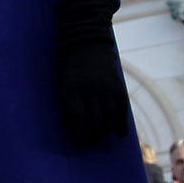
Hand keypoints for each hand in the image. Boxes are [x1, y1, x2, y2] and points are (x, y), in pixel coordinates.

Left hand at [55, 0, 130, 147]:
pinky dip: (120, 125)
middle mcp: (89, 92)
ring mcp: (106, 89)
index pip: (77, 122)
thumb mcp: (61, 82)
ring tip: (102, 136)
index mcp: (71, 91)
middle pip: (94, 124)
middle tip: (91, 142)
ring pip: (109, 121)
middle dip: (92, 137)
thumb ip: (69, 102)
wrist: (86, 39)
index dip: (79, 136)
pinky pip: (122, 112)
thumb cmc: (68, 63)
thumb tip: (76, 128)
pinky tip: (118, 133)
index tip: (79, 143)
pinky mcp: (118, 87)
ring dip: (106, 132)